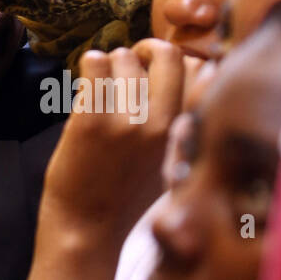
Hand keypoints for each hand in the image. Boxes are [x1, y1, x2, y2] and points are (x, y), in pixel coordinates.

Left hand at [41, 38, 190, 244]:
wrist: (87, 229)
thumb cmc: (124, 195)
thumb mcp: (167, 160)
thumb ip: (176, 120)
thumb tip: (184, 73)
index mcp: (182, 132)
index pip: (196, 70)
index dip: (172, 61)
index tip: (154, 68)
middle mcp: (160, 124)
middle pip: (165, 52)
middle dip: (144, 50)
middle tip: (127, 64)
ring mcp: (126, 121)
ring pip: (122, 56)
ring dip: (108, 64)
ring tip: (100, 88)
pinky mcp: (90, 120)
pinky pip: (93, 64)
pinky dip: (87, 66)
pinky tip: (84, 86)